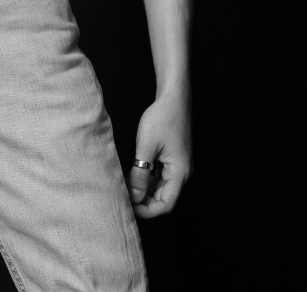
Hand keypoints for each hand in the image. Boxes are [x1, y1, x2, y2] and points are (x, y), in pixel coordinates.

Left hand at [128, 93, 191, 217]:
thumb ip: (140, 173)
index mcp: (180, 172)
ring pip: (160, 187)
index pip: (166, 204)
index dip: (148, 210)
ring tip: (125, 182)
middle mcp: (182, 172)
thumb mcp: (146, 146)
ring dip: (144, 188)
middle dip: (143, 199)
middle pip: (163, 197)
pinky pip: (160, 175)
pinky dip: (147, 177)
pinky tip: (133, 172)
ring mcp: (178, 165)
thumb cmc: (162, 117)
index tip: (130, 206)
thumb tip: (134, 196)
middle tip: (123, 193)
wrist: (173, 97)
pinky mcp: (172, 158)